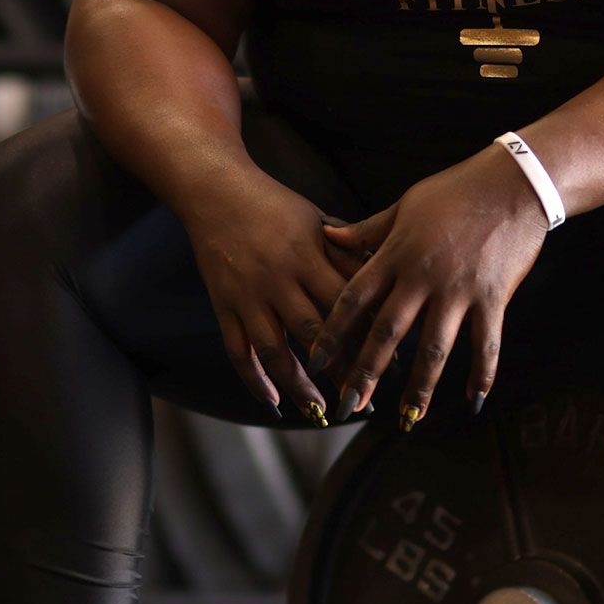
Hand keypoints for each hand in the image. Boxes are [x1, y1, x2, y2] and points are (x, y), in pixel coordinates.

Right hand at [175, 169, 371, 421]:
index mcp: (306, 256)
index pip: (344, 303)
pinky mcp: (223, 305)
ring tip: (320, 411)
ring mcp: (247, 296)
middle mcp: (277, 279)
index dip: (366, 334)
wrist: (216, 191)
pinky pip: (238, 350)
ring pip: (275, 351)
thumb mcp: (317, 219)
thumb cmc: (275, 204)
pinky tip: (272, 402)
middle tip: (360, 399)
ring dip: (299, 386)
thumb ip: (346, 250)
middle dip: (338, 370)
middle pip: (313, 334)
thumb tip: (384, 277)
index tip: (387, 362)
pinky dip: (254, 380)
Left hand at [309, 149, 548, 425]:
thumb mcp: (404, 205)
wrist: (514, 183)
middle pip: (387, 333)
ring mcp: (459, 290)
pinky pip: (485, 344)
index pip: (354, 299)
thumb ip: (366, 229)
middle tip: (348, 406)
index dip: (334, 333)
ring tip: (407, 419)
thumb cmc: (455, 190)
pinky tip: (473, 402)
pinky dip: (481, 374)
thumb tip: (327, 235)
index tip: (317, 362)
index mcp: (396, 254)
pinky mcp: (493, 297)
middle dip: (365, 373)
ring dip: (419, 388)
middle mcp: (423, 277)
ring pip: (433, 349)